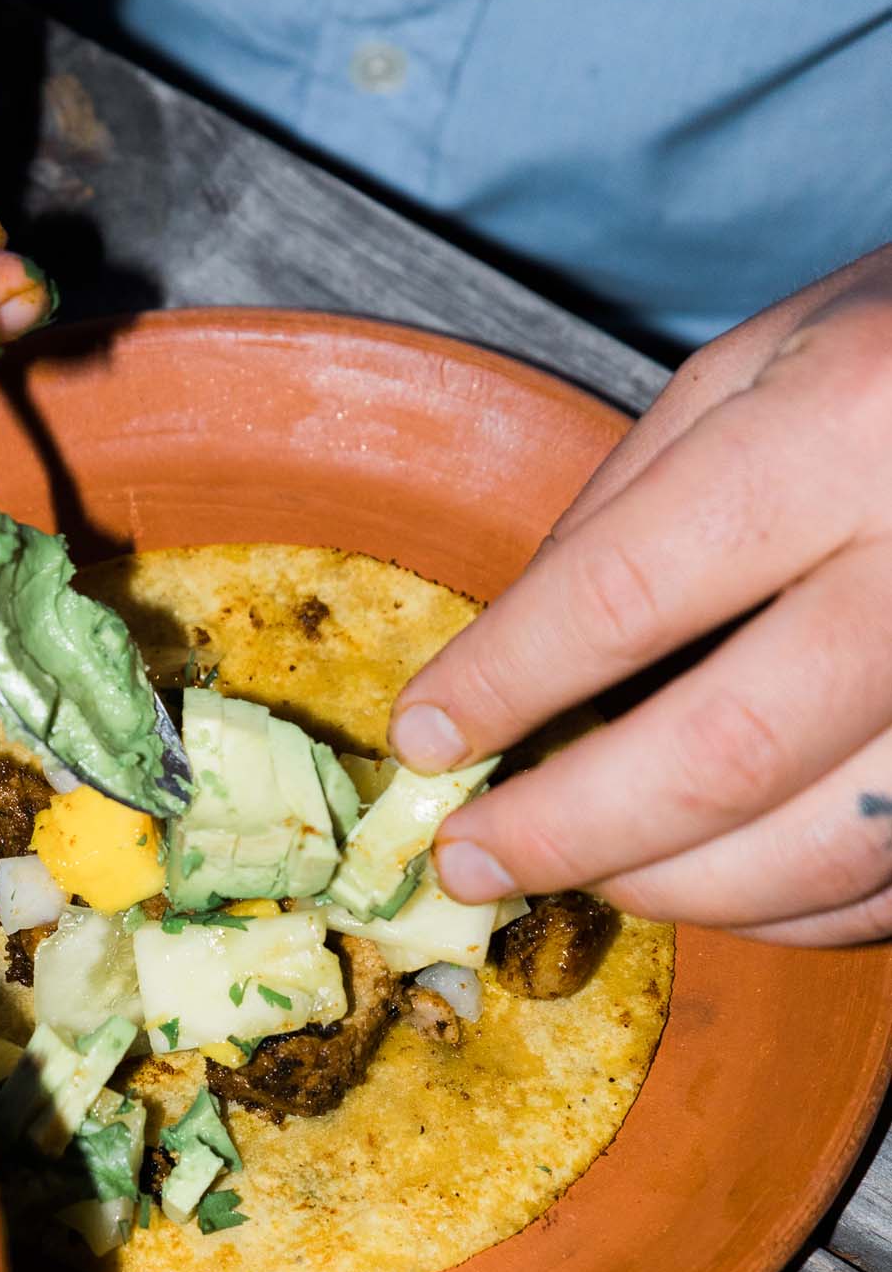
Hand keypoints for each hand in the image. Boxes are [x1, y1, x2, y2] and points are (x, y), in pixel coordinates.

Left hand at [391, 248, 891, 943]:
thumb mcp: (764, 361)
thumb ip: (632, 507)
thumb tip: (507, 666)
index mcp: (847, 427)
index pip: (627, 592)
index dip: (504, 685)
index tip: (426, 739)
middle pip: (721, 754)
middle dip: (567, 830)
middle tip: (468, 860)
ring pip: (815, 849)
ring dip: (670, 891)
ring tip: (575, 876)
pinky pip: (889, 883)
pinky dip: (785, 910)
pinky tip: (707, 885)